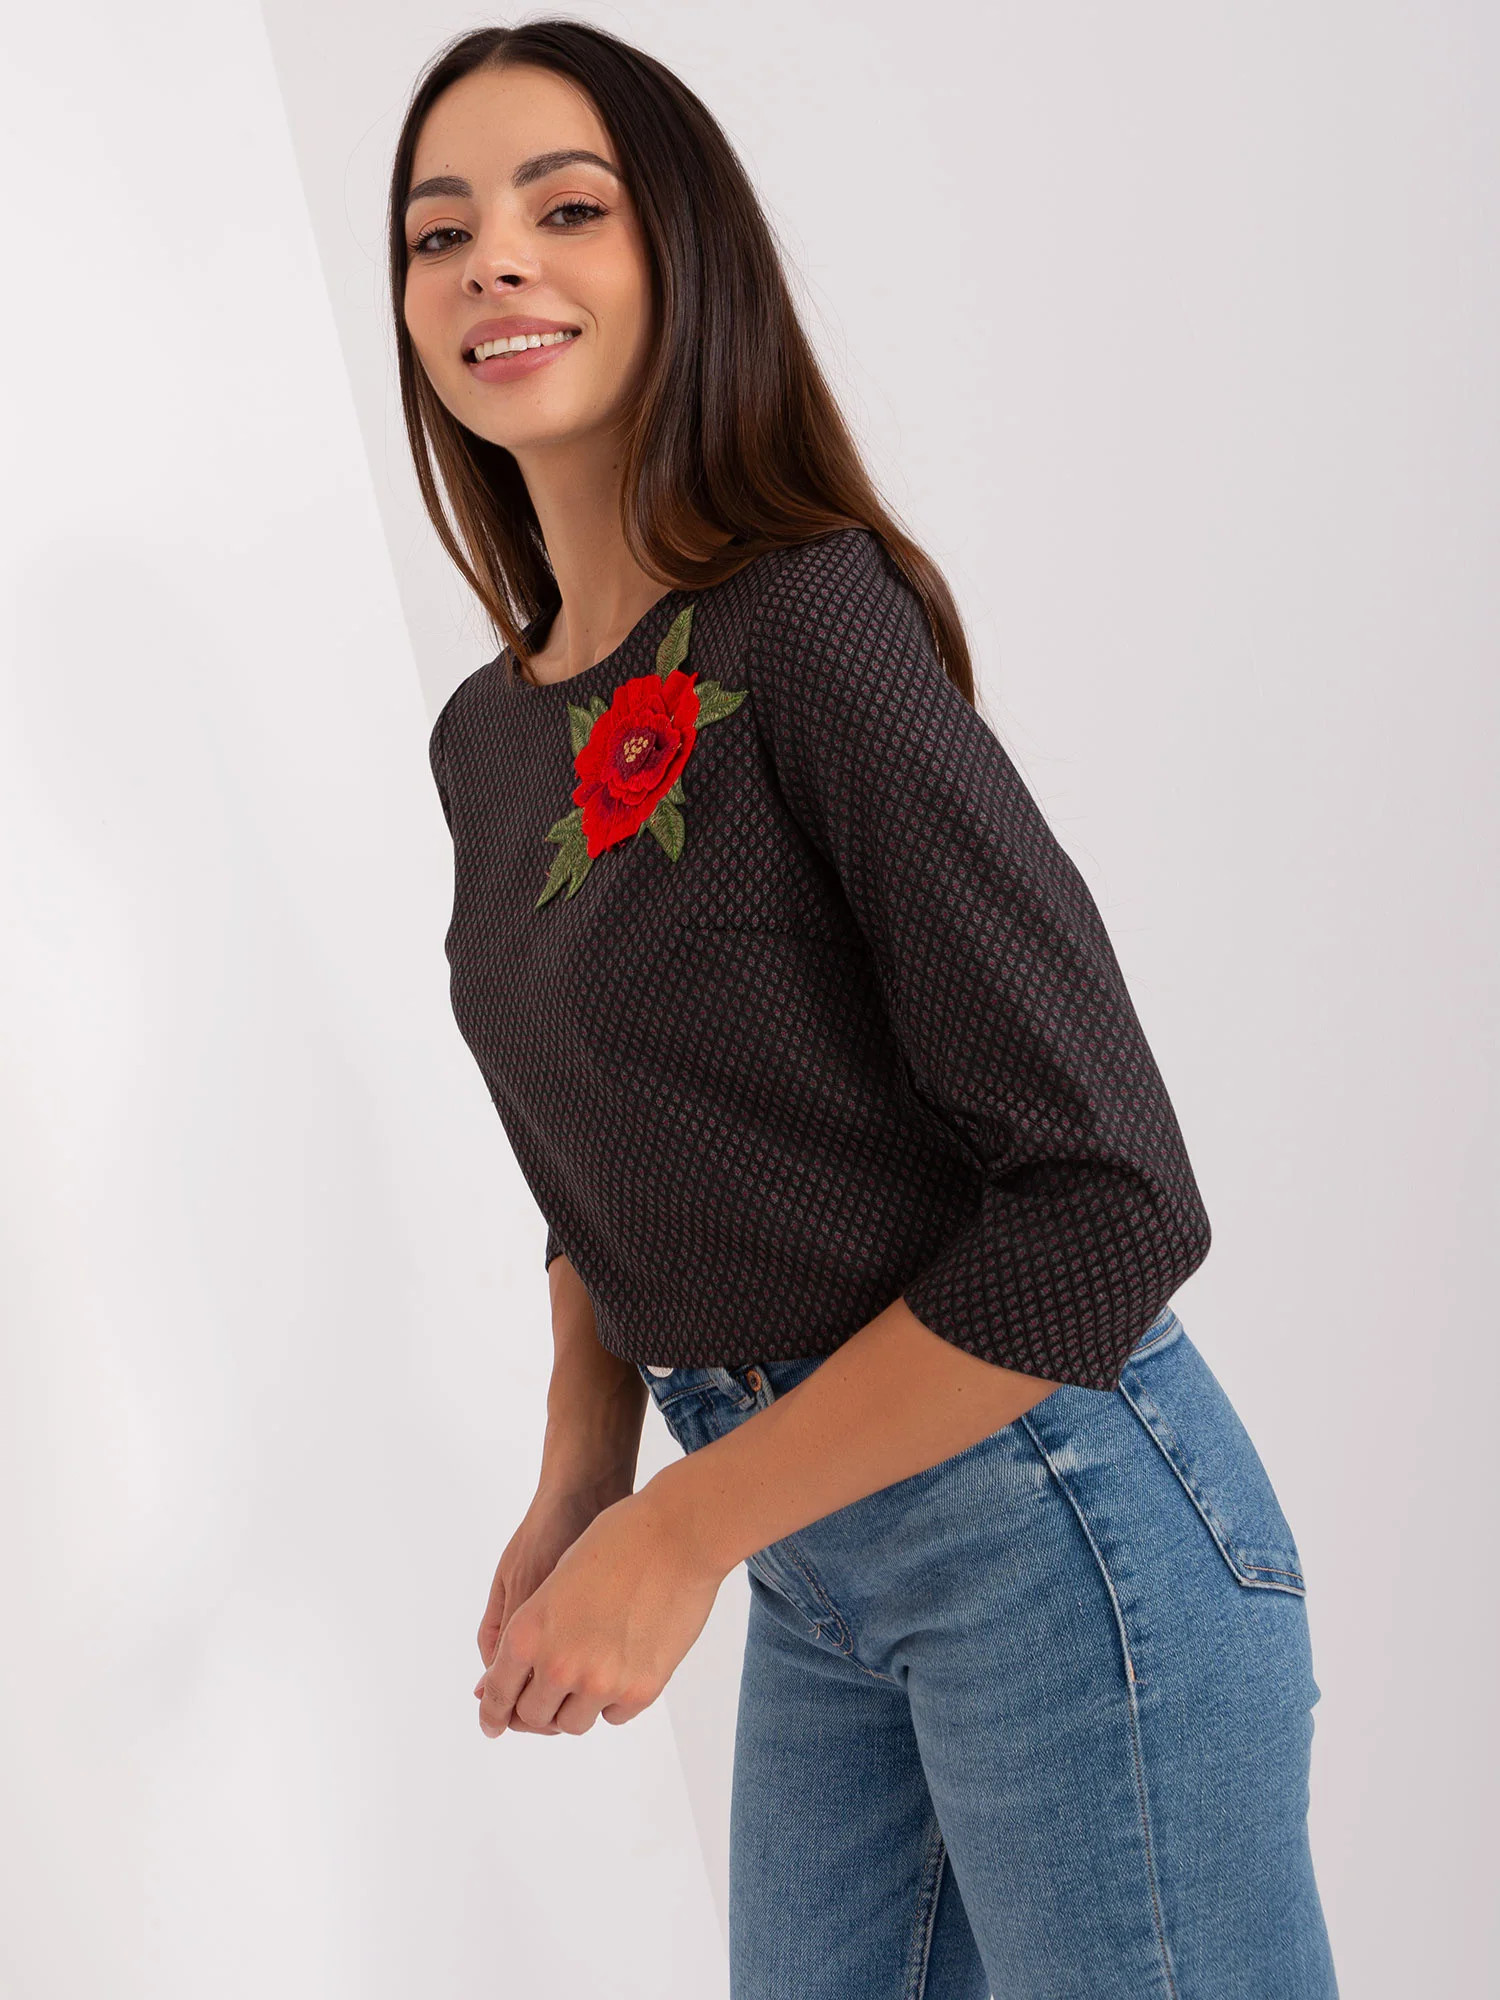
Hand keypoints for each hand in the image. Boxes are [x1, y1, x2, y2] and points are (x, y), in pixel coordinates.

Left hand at [475, 1476, 628, 1734]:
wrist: (677, 1535)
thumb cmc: (616, 1540)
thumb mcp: (555, 1578)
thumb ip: (532, 1629)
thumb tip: (518, 1671)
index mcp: (528, 1633)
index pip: (498, 1693)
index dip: (492, 1713)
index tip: (493, 1724)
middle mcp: (558, 1664)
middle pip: (533, 1715)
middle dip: (535, 1708)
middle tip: (545, 1698)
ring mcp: (600, 1682)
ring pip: (573, 1722)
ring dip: (573, 1706)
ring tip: (586, 1678)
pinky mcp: (640, 1689)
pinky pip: (614, 1715)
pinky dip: (611, 1701)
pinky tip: (619, 1670)